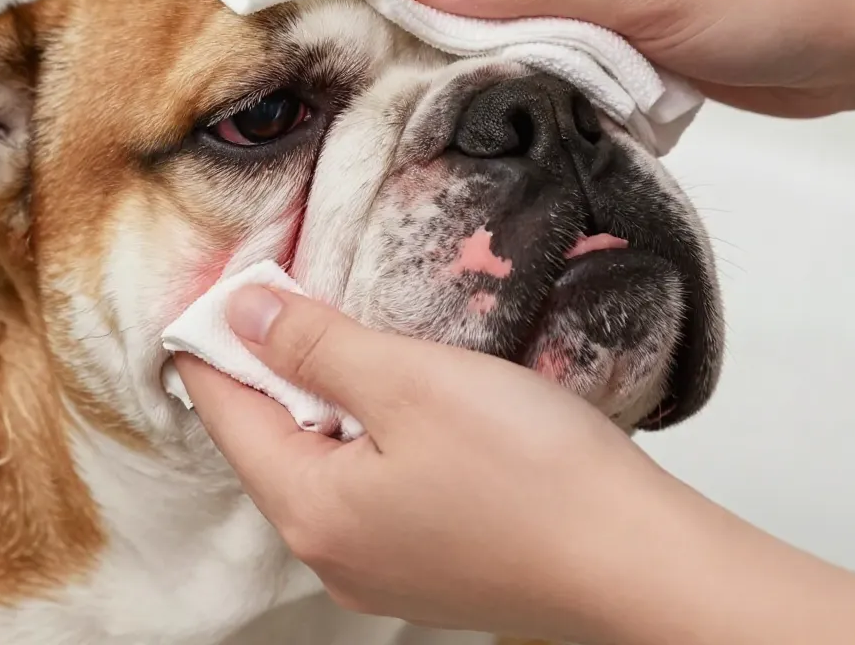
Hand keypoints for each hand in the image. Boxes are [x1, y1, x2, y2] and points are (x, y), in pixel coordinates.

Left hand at [175, 286, 854, 644]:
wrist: (639, 560)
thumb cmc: (532, 473)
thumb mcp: (409, 381)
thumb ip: (314, 345)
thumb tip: (242, 312)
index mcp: (309, 509)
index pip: (226, 411)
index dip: (215, 341)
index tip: (222, 286)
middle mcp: (329, 552)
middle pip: (267, 440)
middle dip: (270, 367)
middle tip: (286, 295)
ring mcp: (376, 568)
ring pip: (318, 462)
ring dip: (321, 398)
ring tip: (344, 338)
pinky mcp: (423, 564)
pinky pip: (364, 487)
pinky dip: (364, 434)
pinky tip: (397, 401)